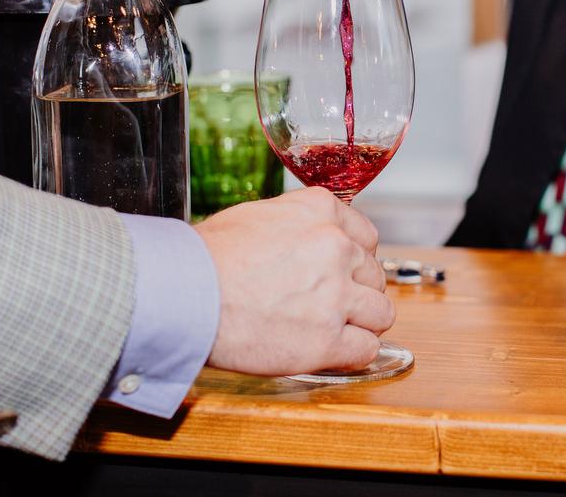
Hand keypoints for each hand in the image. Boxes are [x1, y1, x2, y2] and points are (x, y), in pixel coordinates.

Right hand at [195, 187, 394, 374]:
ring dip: (360, 323)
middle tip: (326, 304)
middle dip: (356, 291)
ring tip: (330, 328)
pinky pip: (366, 350)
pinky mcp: (327, 340)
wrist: (184, 294)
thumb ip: (300, 225)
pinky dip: (353, 354)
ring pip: (381, 312)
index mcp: (322, 211)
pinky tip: (330, 351)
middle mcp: (337, 247)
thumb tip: (310, 238)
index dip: (354, 260)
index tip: (342, 273)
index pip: (367, 237)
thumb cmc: (208, 256)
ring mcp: (336, 294)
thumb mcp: (260, 216)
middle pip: (374, 275)